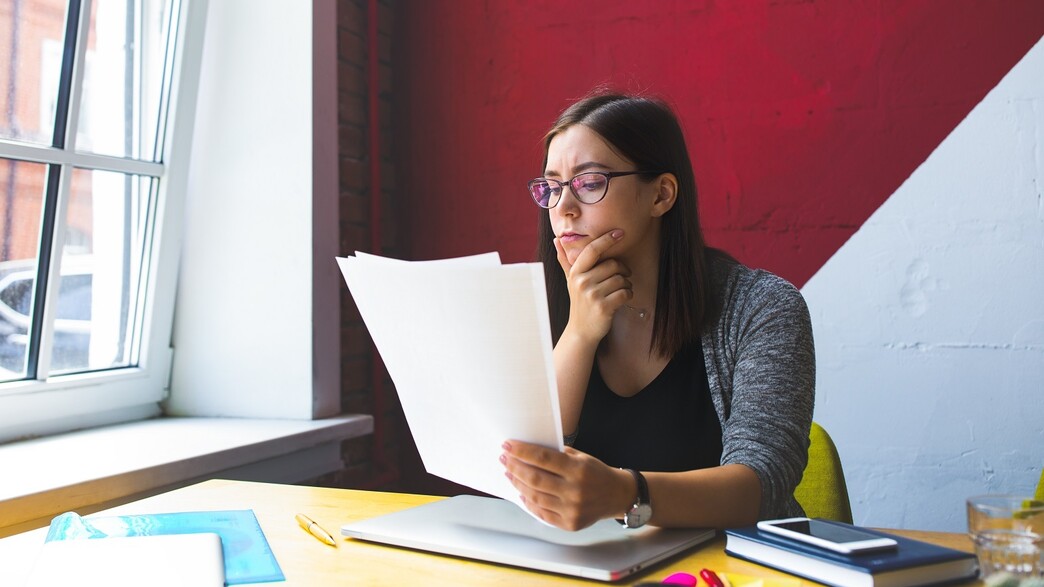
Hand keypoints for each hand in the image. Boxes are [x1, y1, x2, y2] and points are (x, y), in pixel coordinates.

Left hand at [500, 440, 631, 530]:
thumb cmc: (596, 472)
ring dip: (518, 484)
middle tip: (504, 459)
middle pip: (535, 478)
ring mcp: (572, 509)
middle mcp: (574, 490)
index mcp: (578, 469)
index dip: (522, 451)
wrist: (617, 495)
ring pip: (535, 496)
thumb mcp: (581, 457)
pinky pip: (542, 513)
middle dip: (515, 467)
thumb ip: (557, 456)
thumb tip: (527, 452)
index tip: (507, 445)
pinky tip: (522, 492)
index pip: (543, 458)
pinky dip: (529, 502)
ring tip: (510, 473)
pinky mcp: (570, 523)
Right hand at [554, 229, 631, 343]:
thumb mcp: (570, 280)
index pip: (592, 250)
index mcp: (576, 272)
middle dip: (623, 270)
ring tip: (620, 290)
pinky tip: (622, 298)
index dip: (607, 239)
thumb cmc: (579, 302)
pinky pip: (625, 293)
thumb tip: (556, 239)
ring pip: (621, 279)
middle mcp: (582, 282)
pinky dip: (628, 294)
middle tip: (622, 277)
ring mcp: (592, 295)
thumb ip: (565, 260)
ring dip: (626, 284)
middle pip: (613, 264)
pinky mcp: (604, 307)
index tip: (620, 233)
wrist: (581, 330)